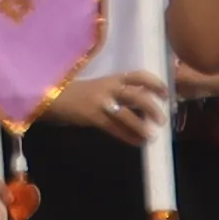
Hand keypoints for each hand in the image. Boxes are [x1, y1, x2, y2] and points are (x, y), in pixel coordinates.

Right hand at [42, 66, 171, 143]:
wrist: (52, 97)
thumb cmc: (78, 92)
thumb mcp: (99, 87)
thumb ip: (118, 94)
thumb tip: (142, 107)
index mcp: (112, 79)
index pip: (138, 76)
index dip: (155, 84)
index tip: (166, 94)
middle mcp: (108, 88)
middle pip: (137, 95)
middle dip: (152, 108)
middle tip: (162, 120)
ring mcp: (100, 102)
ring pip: (127, 114)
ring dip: (141, 126)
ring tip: (152, 136)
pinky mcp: (93, 116)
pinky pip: (114, 128)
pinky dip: (128, 137)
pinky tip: (137, 143)